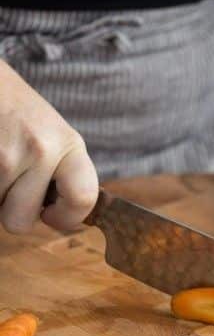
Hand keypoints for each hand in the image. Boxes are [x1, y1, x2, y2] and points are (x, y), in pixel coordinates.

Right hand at [0, 60, 97, 232]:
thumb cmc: (17, 113)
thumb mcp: (54, 136)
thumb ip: (64, 174)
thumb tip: (67, 218)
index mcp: (69, 144)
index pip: (83, 198)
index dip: (67, 218)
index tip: (51, 214)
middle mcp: (41, 149)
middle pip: (21, 222)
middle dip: (12, 211)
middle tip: (13, 183)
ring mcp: (6, 155)